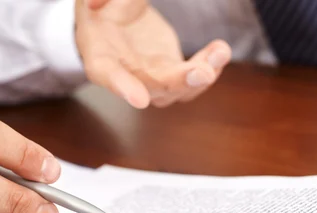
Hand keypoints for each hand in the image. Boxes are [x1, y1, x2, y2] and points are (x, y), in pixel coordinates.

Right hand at [76, 0, 231, 108]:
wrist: (112, 17)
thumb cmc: (102, 8)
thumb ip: (105, 0)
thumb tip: (97, 3)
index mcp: (99, 55)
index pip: (108, 74)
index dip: (123, 87)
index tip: (139, 99)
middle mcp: (126, 75)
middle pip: (152, 87)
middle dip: (178, 83)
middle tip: (201, 73)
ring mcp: (151, 78)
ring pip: (177, 90)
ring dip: (201, 77)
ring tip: (220, 52)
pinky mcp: (170, 71)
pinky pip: (192, 80)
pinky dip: (209, 67)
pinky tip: (219, 51)